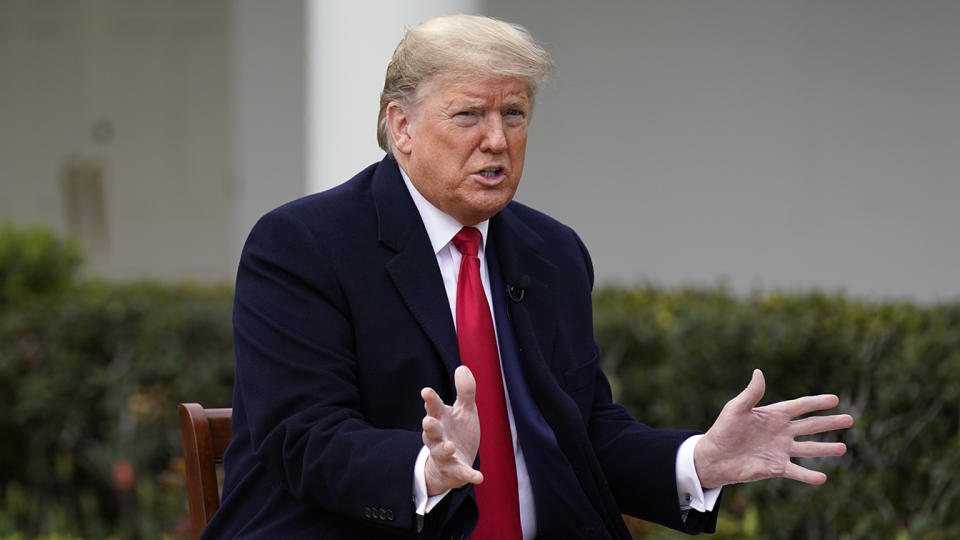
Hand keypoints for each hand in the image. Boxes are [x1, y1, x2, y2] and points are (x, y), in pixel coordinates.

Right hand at [421, 365, 483, 495]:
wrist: (453, 463)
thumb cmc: (457, 431)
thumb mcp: (464, 410)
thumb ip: (465, 391)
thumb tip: (463, 367)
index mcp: (441, 419)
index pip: (434, 407)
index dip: (430, 400)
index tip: (426, 392)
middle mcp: (438, 437)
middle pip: (431, 431)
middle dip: (429, 427)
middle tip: (427, 421)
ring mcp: (445, 454)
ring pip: (440, 452)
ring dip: (444, 449)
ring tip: (449, 447)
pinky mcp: (456, 469)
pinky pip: (461, 473)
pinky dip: (469, 475)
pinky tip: (479, 477)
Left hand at [694, 369, 853, 488]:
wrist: (714, 457)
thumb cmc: (723, 430)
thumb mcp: (736, 409)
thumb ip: (751, 393)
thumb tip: (759, 372)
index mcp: (773, 415)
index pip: (800, 406)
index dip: (817, 402)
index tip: (835, 399)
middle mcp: (781, 432)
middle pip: (810, 426)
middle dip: (830, 423)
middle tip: (850, 419)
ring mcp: (780, 450)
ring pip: (809, 448)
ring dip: (826, 448)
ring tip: (843, 448)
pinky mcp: (776, 467)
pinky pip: (797, 471)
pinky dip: (809, 475)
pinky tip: (823, 478)